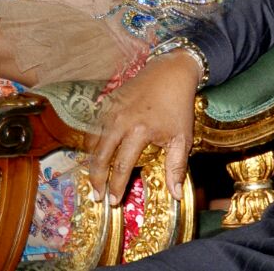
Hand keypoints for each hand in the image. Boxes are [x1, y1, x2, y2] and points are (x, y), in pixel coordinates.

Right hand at [85, 51, 203, 204]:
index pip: (121, 165)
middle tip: (96, 195)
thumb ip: (176, 167)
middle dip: (97, 178)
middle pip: (100, 155)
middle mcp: (119, 121)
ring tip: (93, 178)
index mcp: (139, 131)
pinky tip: (94, 154)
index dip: (116, 186)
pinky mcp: (106, 103)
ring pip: (92, 141)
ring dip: (91, 161)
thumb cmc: (178, 106)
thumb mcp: (182, 138)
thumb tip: (175, 195)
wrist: (170, 73)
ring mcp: (110, 110)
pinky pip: (93, 127)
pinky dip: (91, 143)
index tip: (113, 201)